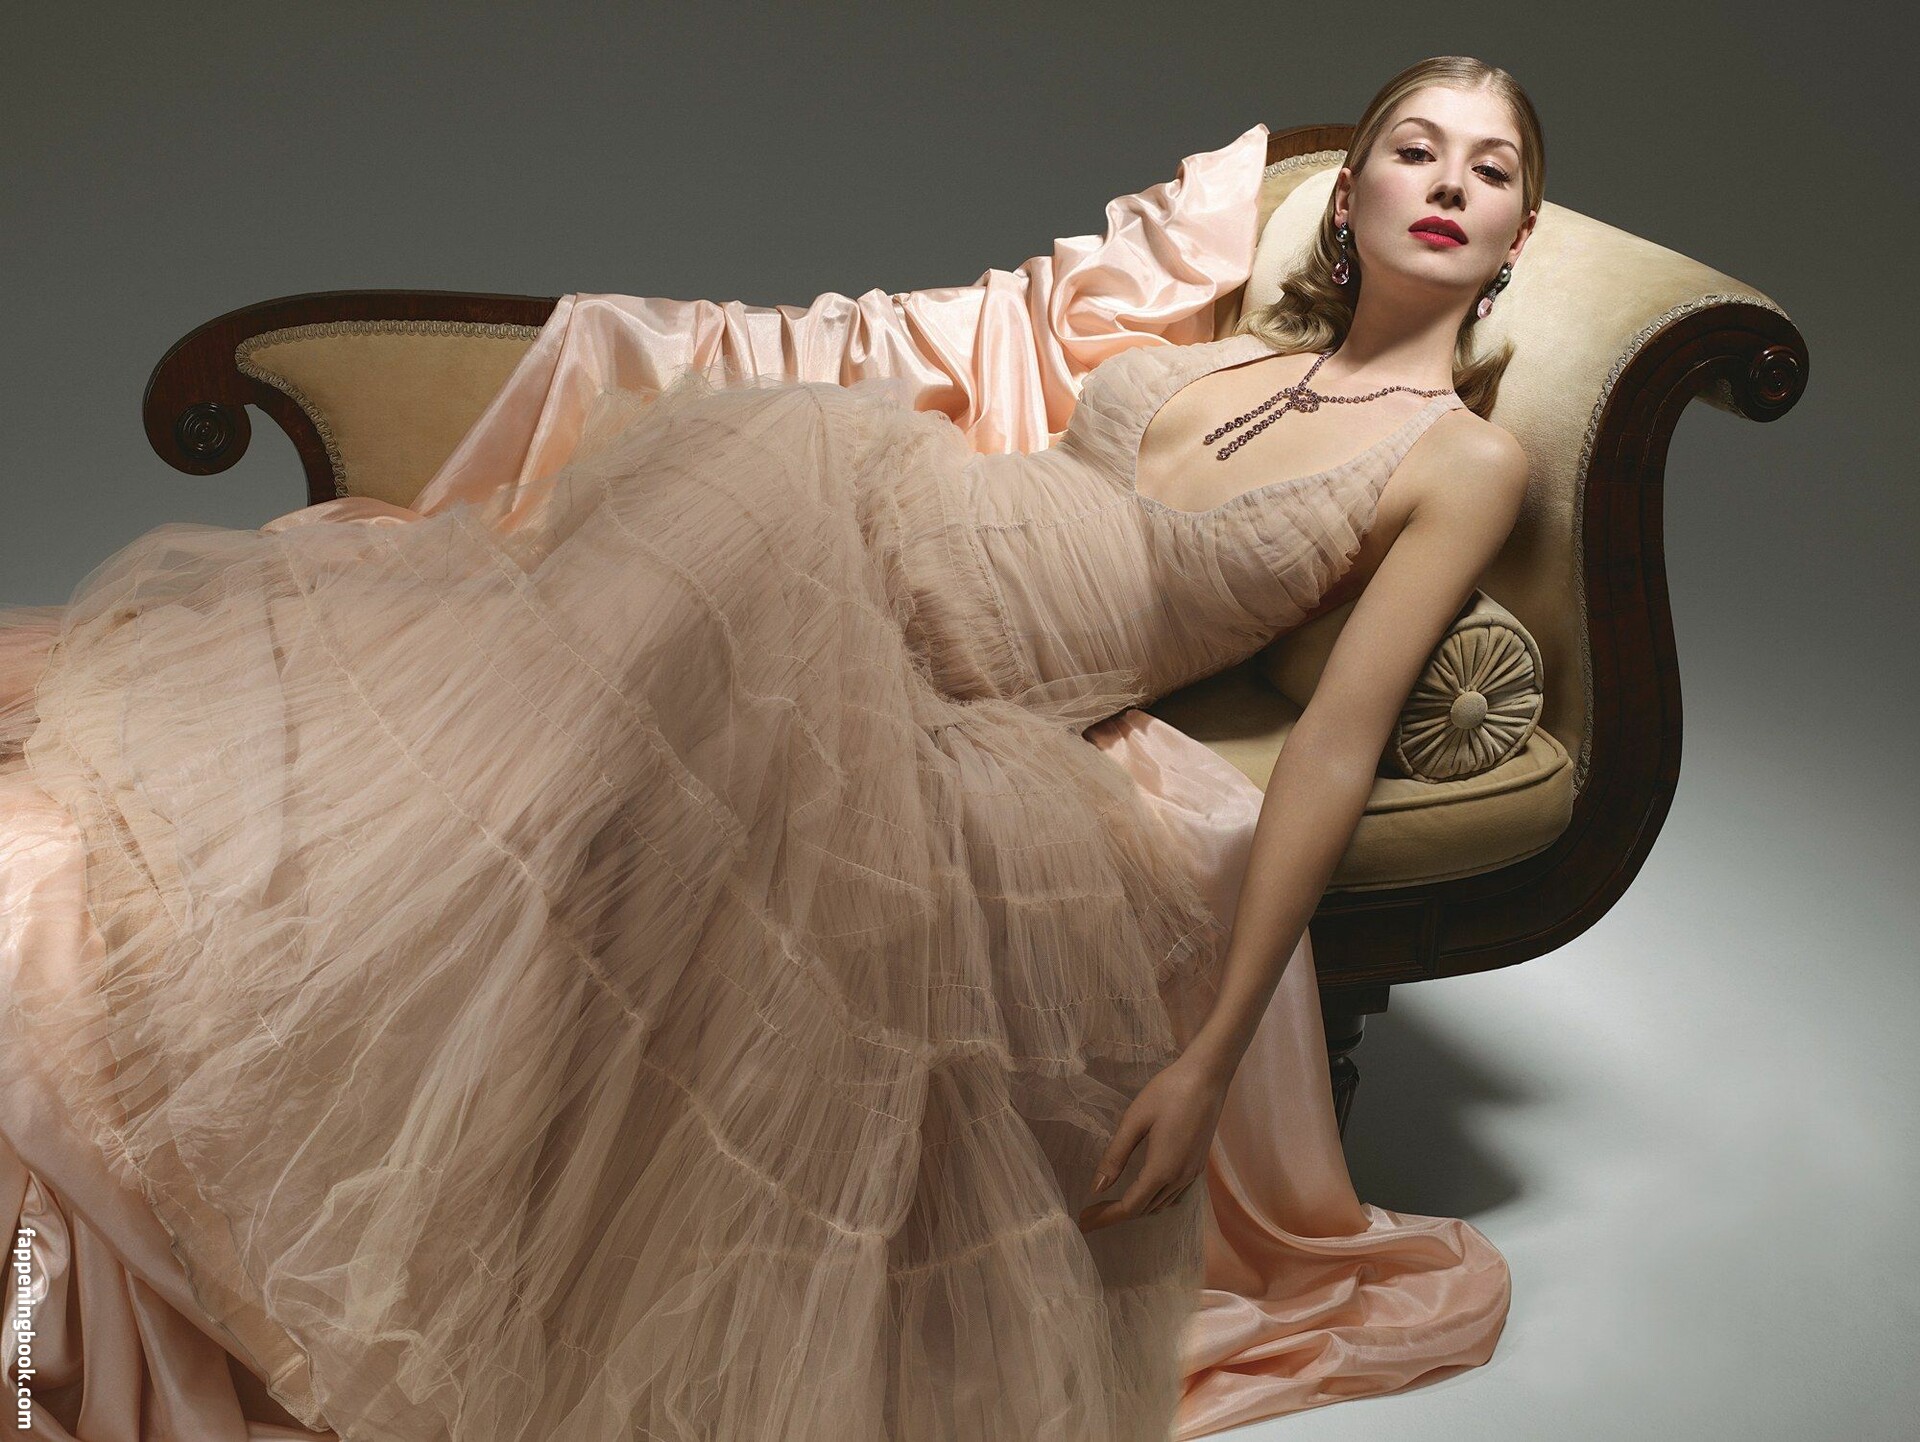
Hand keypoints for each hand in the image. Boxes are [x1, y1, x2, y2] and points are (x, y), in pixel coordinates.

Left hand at [1076, 1052, 1229, 1232]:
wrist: (1207, 1076)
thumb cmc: (1167, 1092)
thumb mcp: (1134, 1120)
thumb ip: (1115, 1156)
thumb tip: (1096, 1188)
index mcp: (1162, 1169)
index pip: (1131, 1207)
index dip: (1106, 1217)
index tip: (1084, 1222)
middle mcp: (1180, 1178)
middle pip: (1145, 1209)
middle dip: (1116, 1215)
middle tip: (1090, 1212)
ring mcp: (1193, 1173)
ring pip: (1161, 1204)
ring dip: (1136, 1208)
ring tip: (1110, 1204)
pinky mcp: (1198, 1165)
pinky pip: (1174, 1195)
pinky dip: (1154, 1200)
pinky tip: (1143, 1190)